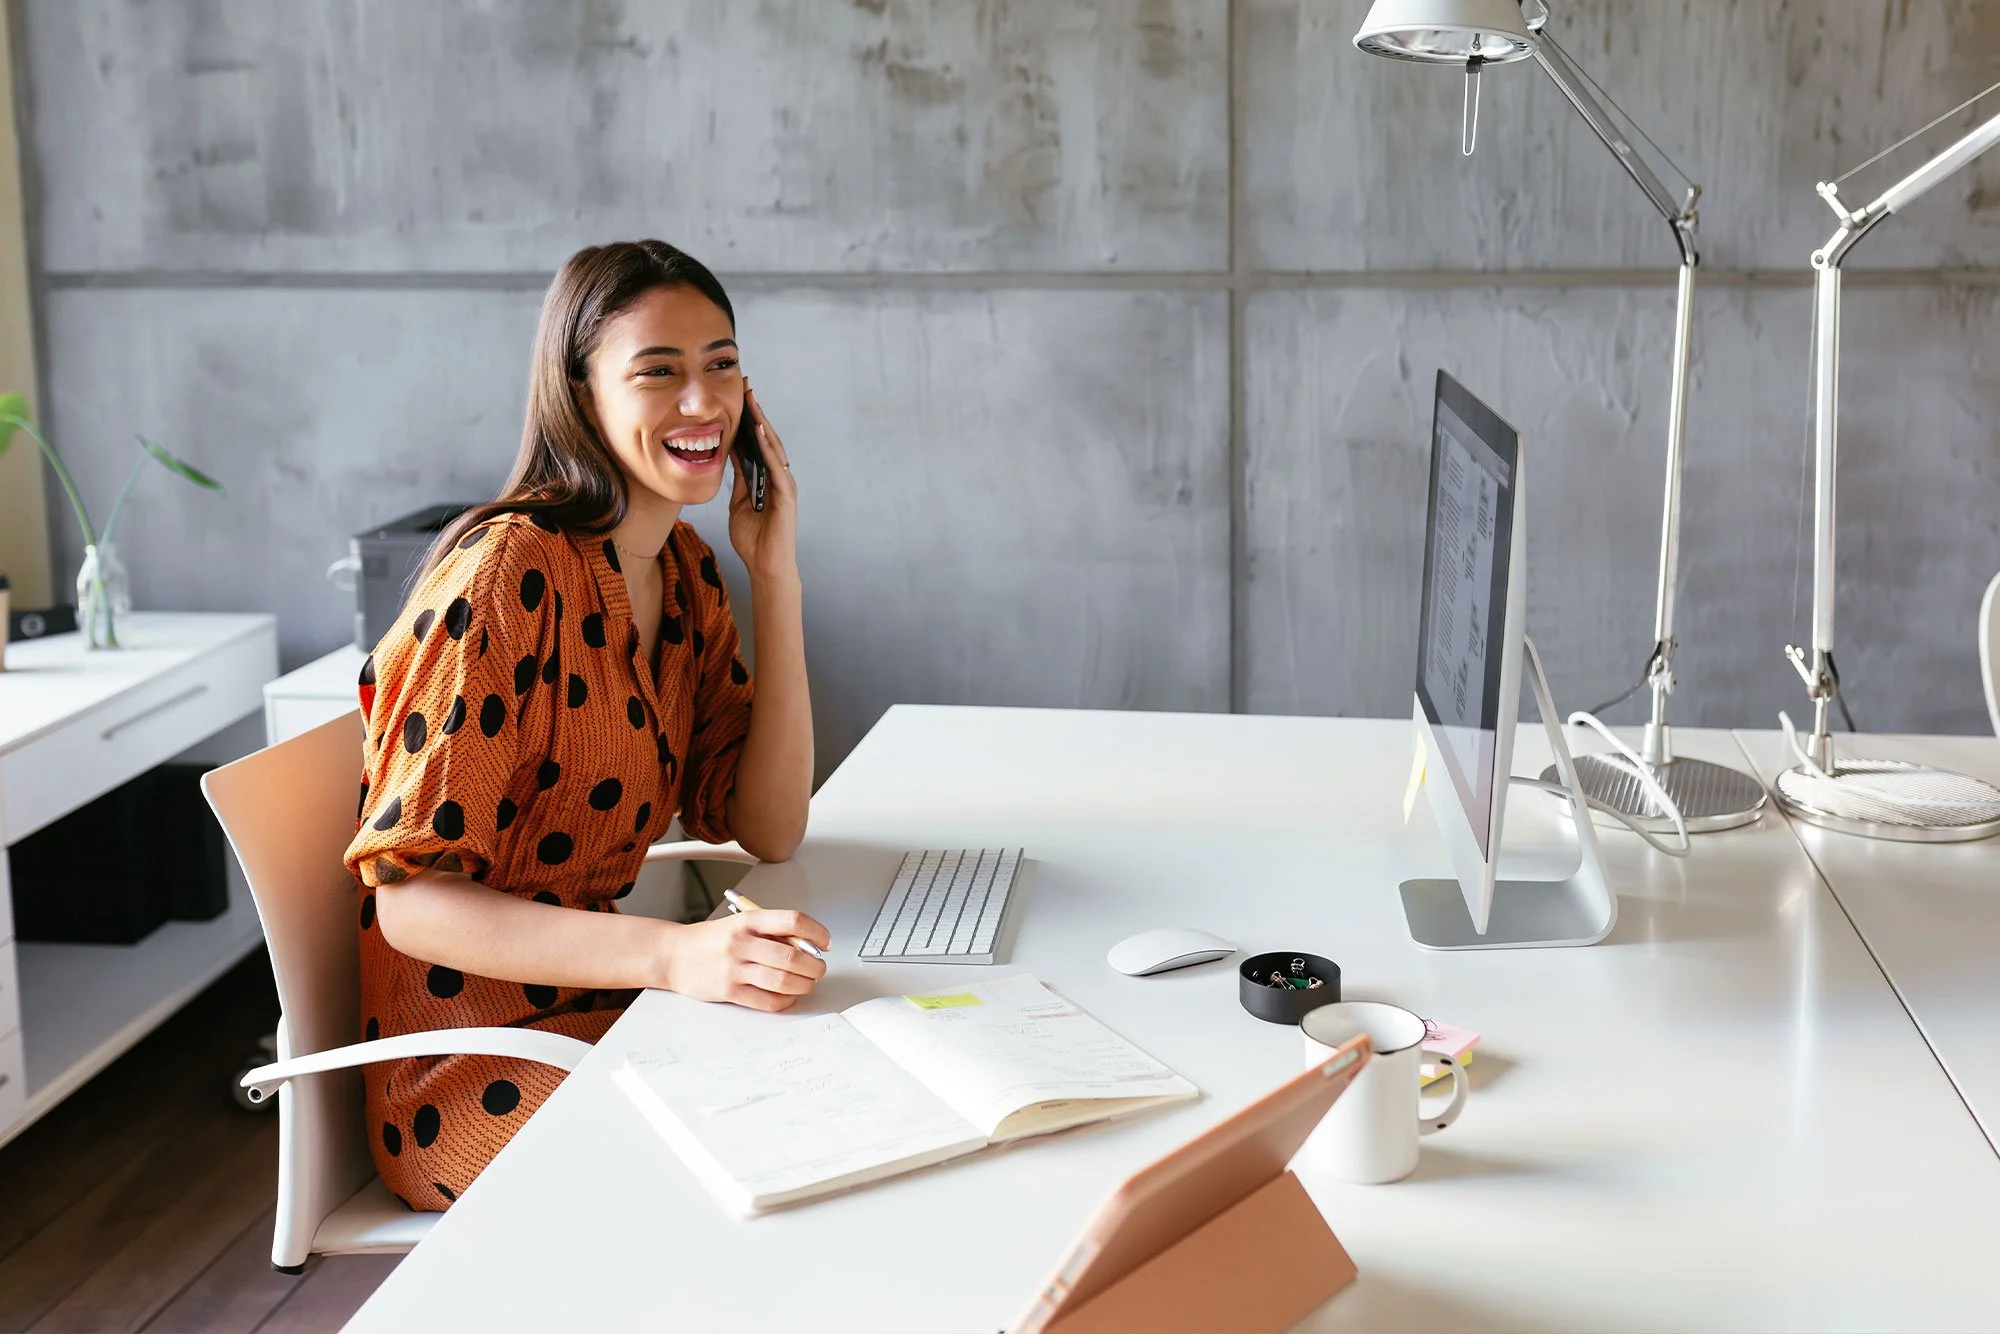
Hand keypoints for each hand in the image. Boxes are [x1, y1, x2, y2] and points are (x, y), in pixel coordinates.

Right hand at [660, 908, 828, 1012]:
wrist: (673, 955)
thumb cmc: (712, 940)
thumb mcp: (740, 924)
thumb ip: (772, 933)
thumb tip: (809, 946)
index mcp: (748, 920)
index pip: (793, 921)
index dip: (817, 932)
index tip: (825, 942)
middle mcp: (742, 942)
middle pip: (792, 956)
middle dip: (814, 966)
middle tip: (819, 969)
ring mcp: (734, 969)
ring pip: (783, 981)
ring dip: (804, 985)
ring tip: (807, 983)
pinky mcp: (729, 992)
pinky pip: (768, 1001)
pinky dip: (786, 1001)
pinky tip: (789, 996)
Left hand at [728, 382, 798, 584]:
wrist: (766, 566)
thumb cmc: (753, 539)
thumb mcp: (738, 502)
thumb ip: (738, 479)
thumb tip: (728, 455)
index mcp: (764, 477)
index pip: (756, 442)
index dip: (747, 419)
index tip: (737, 395)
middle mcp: (777, 476)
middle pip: (767, 438)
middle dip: (756, 411)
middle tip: (746, 385)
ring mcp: (784, 484)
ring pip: (773, 446)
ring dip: (762, 422)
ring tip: (752, 399)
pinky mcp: (786, 494)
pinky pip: (775, 466)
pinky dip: (768, 448)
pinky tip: (759, 431)